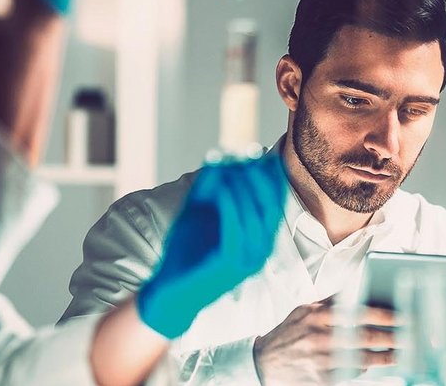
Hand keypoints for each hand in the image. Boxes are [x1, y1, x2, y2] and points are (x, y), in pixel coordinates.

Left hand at [137, 153, 286, 338]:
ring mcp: (250, 258)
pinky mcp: (233, 264)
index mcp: (259, 238)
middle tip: (245, 156)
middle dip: (258, 177)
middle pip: (271, 204)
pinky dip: (231, 204)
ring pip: (255, 214)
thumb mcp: (198, 216)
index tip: (256, 152)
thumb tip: (220, 159)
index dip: (269, 175)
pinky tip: (221, 188)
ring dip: (243, 187)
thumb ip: (209, 189)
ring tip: (230, 168)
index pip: (275, 201)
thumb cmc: (185, 254)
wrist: (169, 294)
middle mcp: (261, 249)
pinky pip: (237, 228)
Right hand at [253, 298, 396, 384]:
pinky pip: (350, 374)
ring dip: (385, 357)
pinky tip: (375, 364)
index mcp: (318, 314)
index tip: (403, 317)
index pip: (359, 313)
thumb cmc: (290, 332)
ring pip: (362, 358)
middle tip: (410, 336)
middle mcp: (320, 336)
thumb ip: (332, 301)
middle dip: (392, 337)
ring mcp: (321, 360)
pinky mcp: (321, 379)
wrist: (264, 362)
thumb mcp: (306, 309)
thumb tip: (361, 291)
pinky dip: (365, 368)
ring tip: (400, 353)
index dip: (385, 315)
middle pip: (365, 337)